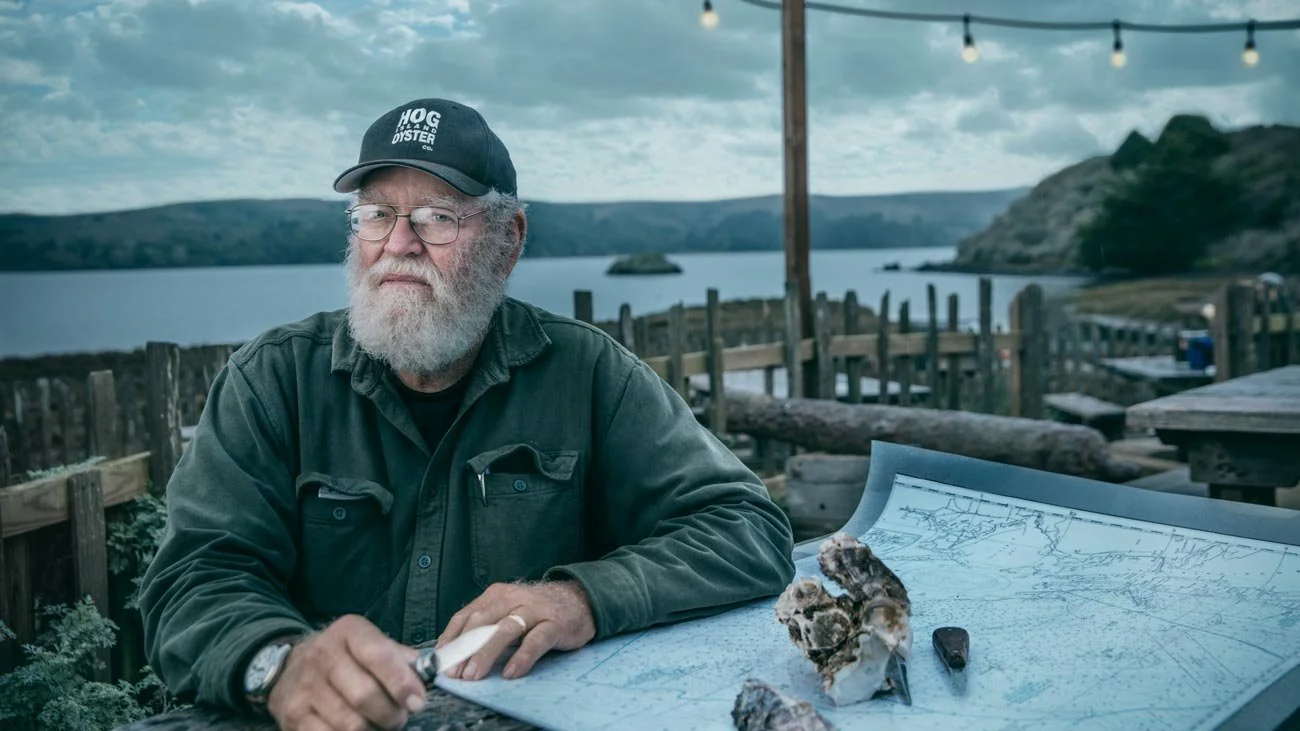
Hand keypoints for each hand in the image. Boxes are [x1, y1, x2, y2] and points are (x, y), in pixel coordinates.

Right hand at [267, 614, 426, 730]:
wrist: (290, 667)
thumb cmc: (345, 657)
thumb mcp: (370, 644)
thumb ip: (400, 658)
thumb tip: (429, 674)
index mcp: (348, 632)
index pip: (378, 655)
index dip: (402, 682)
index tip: (418, 701)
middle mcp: (322, 655)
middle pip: (365, 696)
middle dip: (392, 714)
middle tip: (400, 717)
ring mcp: (305, 687)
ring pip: (350, 723)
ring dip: (374, 730)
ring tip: (380, 724)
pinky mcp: (294, 716)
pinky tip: (360, 730)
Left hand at [436, 580, 595, 680]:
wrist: (581, 599)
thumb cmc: (537, 611)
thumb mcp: (507, 612)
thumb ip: (486, 627)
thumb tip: (455, 652)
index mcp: (496, 595)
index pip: (465, 616)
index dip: (450, 639)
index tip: (439, 662)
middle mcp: (512, 598)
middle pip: (482, 623)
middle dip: (464, 650)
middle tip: (454, 674)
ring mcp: (534, 610)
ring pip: (505, 630)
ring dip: (486, 653)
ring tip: (474, 675)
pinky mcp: (555, 623)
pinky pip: (536, 640)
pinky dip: (522, 657)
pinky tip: (511, 672)